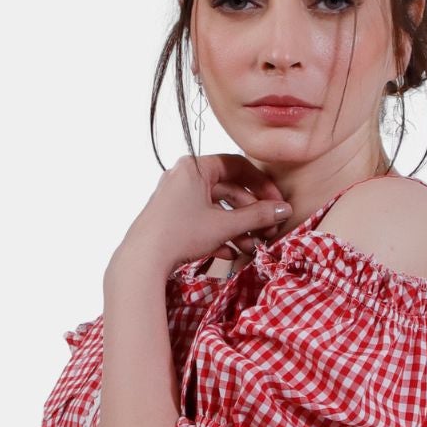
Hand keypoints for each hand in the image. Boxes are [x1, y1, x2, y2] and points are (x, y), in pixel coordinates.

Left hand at [110, 154, 293, 283]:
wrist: (142, 260)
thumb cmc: (179, 235)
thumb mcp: (224, 225)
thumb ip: (257, 216)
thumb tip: (284, 210)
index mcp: (194, 167)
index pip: (237, 166)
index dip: (261, 184)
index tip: (276, 202)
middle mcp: (183, 177)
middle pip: (227, 189)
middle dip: (250, 212)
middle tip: (268, 228)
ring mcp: (175, 198)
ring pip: (215, 208)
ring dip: (237, 227)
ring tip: (252, 245)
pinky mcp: (170, 218)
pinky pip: (201, 220)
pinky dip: (218, 234)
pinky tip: (231, 253)